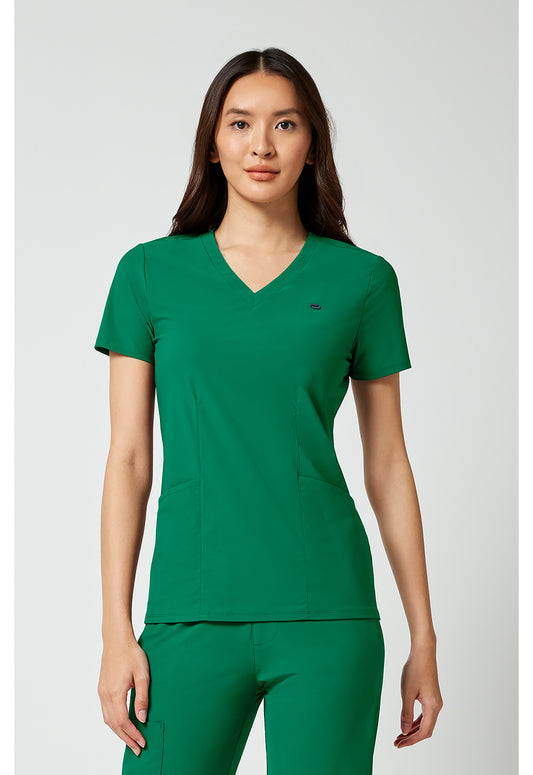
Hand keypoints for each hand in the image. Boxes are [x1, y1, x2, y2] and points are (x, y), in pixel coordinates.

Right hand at [97, 635, 150, 756]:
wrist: (116, 640)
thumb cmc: (131, 654)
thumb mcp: (142, 675)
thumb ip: (142, 698)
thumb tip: (142, 718)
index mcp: (115, 693)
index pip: (123, 722)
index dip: (133, 734)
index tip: (143, 742)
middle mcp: (105, 695)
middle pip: (114, 725)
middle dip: (126, 738)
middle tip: (137, 748)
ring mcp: (101, 692)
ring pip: (108, 720)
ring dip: (119, 732)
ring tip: (131, 740)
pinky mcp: (101, 689)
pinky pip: (106, 712)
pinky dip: (114, 722)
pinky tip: (122, 725)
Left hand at [394, 640, 442, 747]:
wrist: (423, 652)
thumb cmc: (415, 669)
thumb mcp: (407, 692)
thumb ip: (406, 713)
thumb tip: (404, 731)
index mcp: (433, 706)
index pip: (423, 731)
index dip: (411, 740)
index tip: (399, 744)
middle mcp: (437, 706)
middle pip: (426, 730)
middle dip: (412, 737)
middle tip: (397, 742)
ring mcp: (435, 701)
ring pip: (425, 722)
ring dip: (413, 730)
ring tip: (400, 735)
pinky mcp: (431, 696)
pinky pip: (425, 714)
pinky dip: (416, 721)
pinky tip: (407, 723)